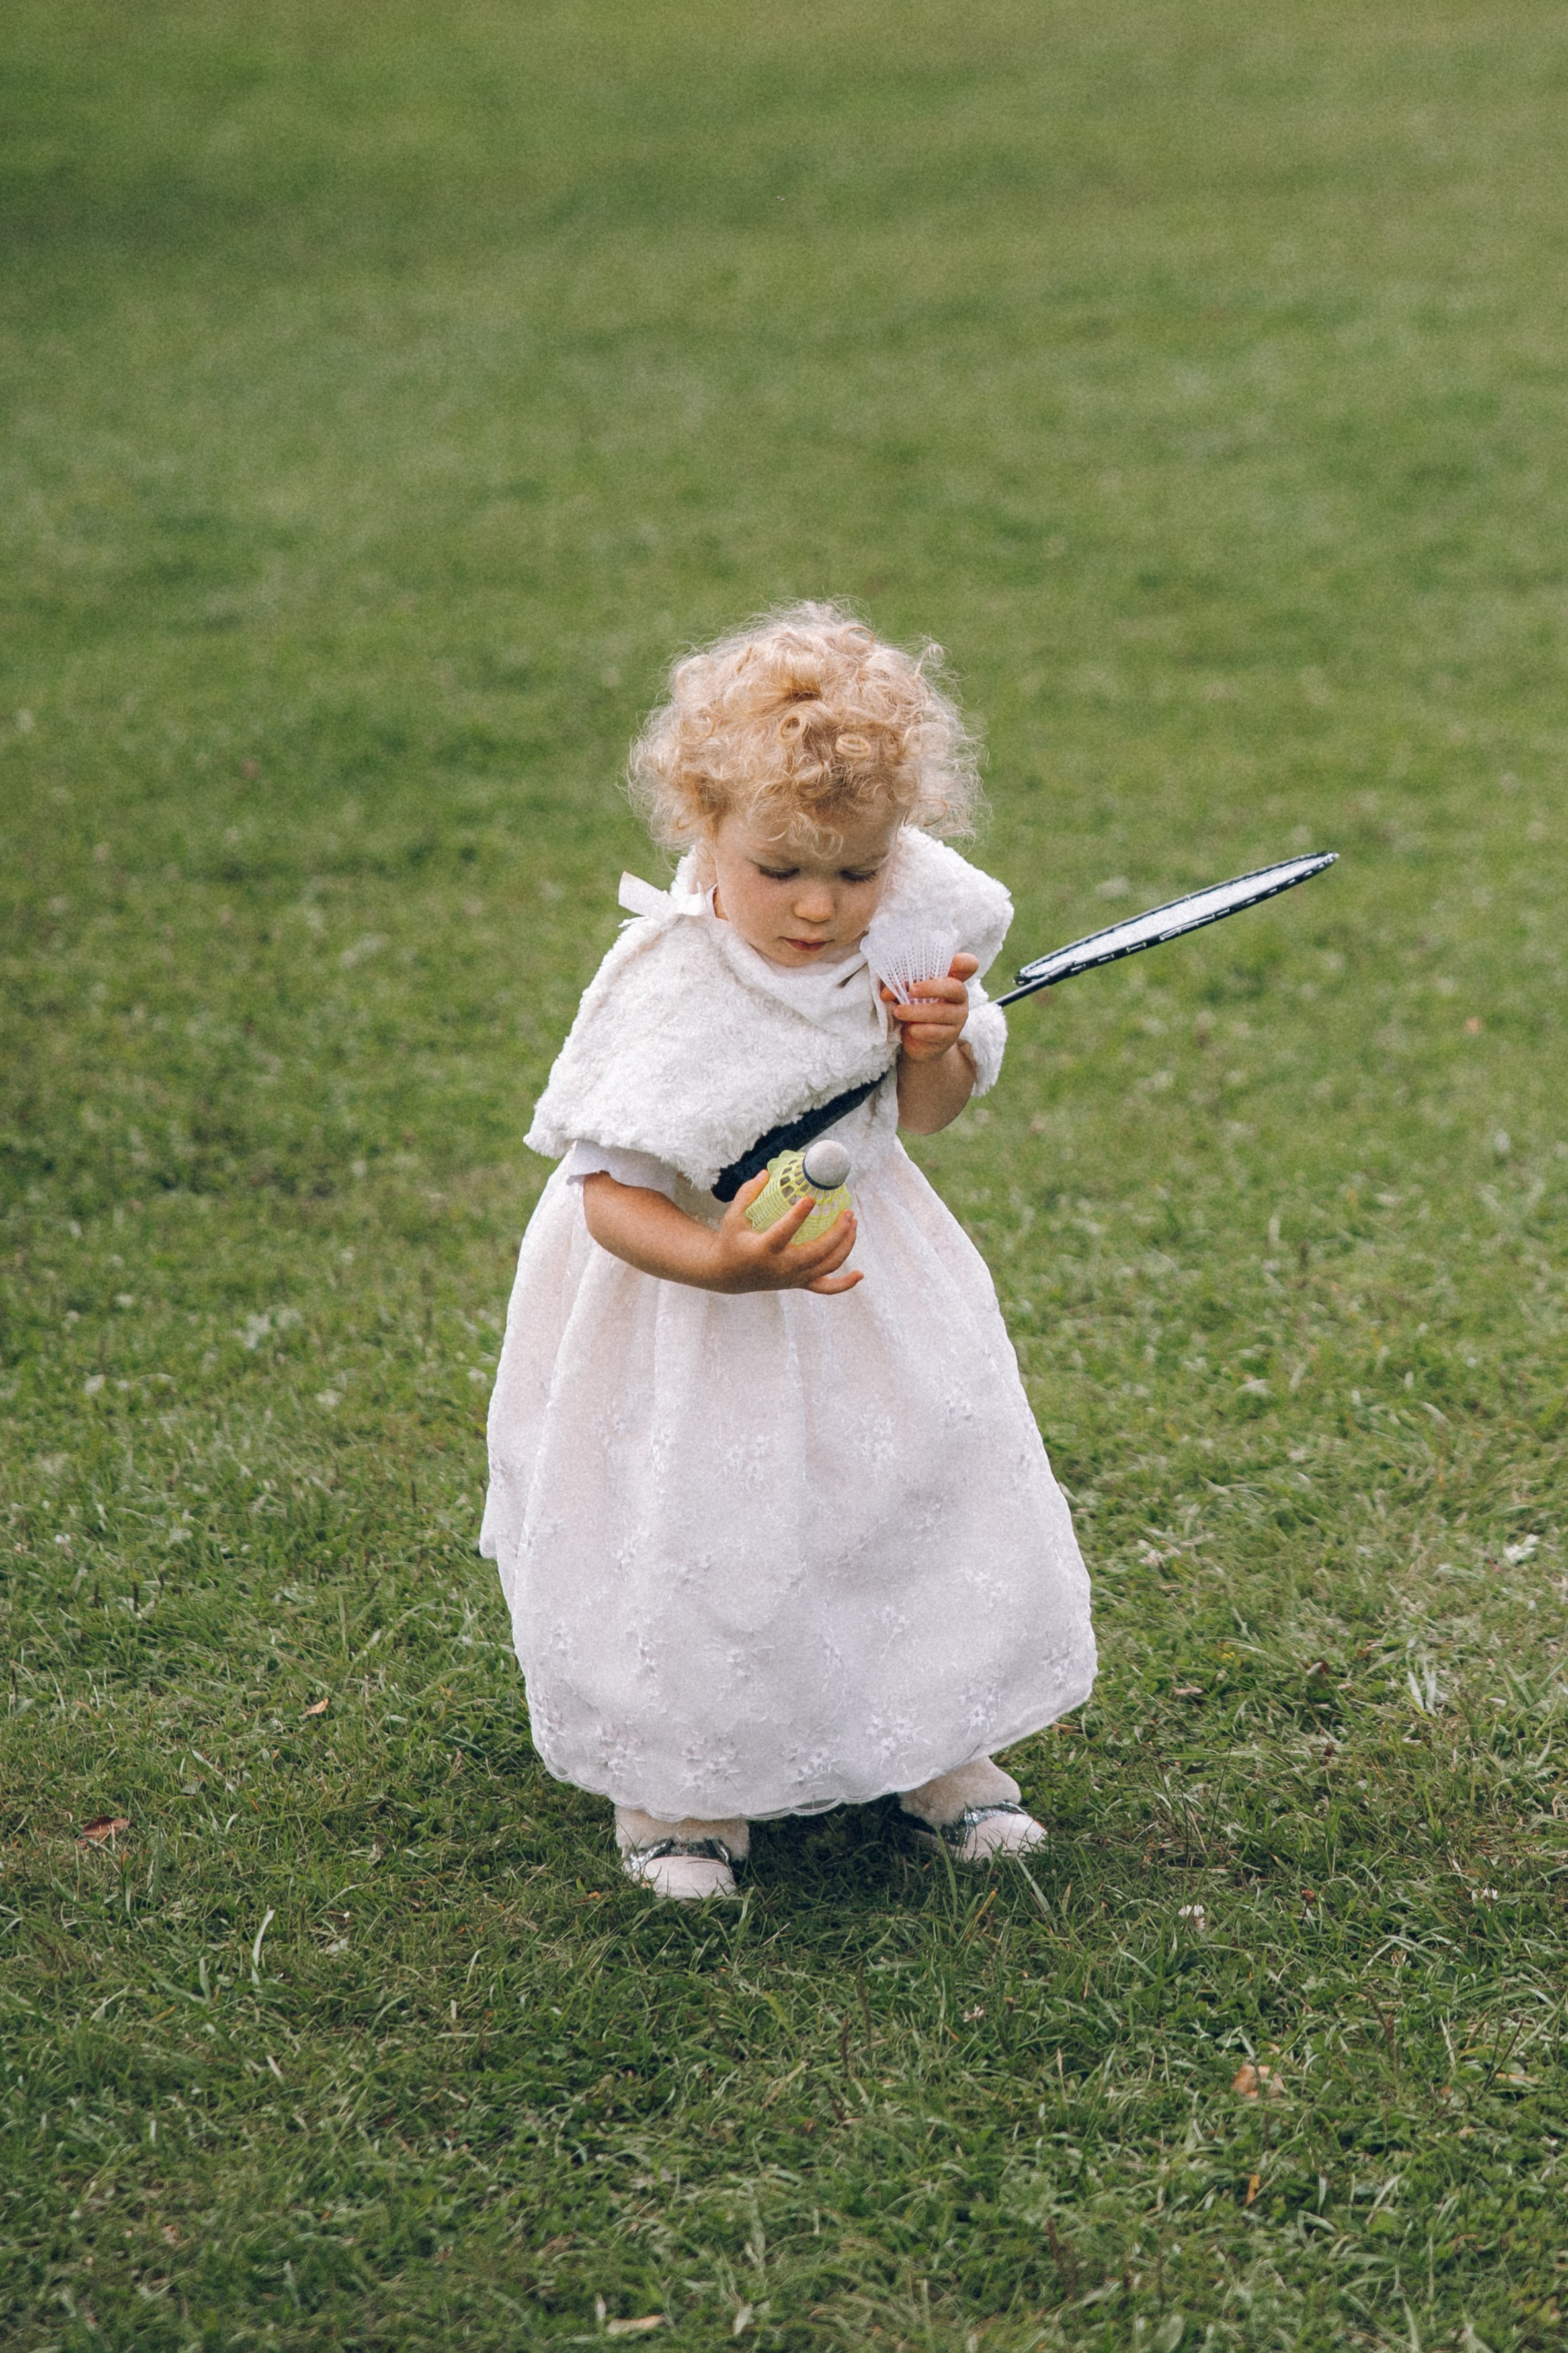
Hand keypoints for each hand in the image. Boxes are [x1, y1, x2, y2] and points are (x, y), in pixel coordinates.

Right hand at [706, 1172, 861, 1295]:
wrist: (727, 1274)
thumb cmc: (731, 1241)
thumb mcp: (733, 1217)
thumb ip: (747, 1194)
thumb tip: (766, 1173)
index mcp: (763, 1249)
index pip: (784, 1233)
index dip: (797, 1217)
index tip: (811, 1199)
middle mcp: (781, 1267)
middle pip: (817, 1252)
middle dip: (837, 1233)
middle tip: (848, 1212)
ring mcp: (792, 1278)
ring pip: (827, 1266)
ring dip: (845, 1246)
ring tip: (853, 1223)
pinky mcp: (798, 1283)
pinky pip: (826, 1288)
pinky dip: (844, 1284)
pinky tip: (860, 1274)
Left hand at [884, 953, 978, 1061]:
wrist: (918, 1040)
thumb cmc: (914, 1006)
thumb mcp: (906, 991)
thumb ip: (898, 985)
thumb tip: (886, 992)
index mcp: (951, 978)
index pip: (969, 965)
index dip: (963, 961)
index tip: (950, 962)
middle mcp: (959, 996)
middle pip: (955, 988)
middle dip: (932, 988)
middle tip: (911, 991)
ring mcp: (958, 1017)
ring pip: (942, 1013)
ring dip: (916, 1012)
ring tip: (898, 1012)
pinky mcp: (950, 1036)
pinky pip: (936, 1032)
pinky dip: (919, 1029)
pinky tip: (910, 1028)